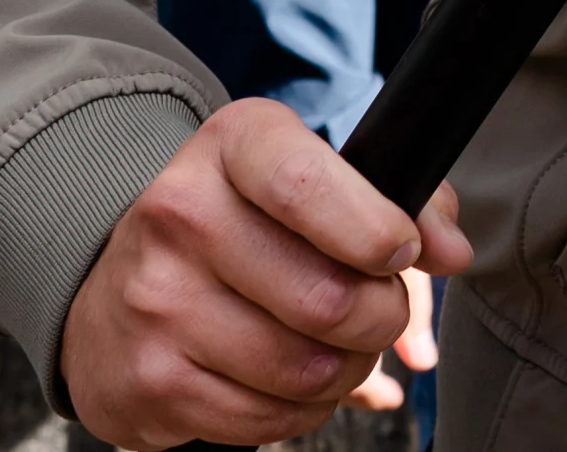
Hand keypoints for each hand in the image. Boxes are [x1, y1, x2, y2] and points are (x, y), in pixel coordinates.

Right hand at [57, 98, 468, 448]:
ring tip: (336, 346)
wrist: (114, 289)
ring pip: (307, 369)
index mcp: (230, 146)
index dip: (375, 230)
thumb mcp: (312, 178)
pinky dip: (304, 410)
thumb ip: (403, 198)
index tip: (400, 252)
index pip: (306, 182)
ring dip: (347, 370)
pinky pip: (271, 420)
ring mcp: (155, 303)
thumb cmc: (244, 227)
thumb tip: (452, 251)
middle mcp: (179, 215)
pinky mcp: (148, 381)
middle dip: (380, 317)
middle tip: (375, 309)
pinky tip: (288, 378)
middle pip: (327, 298)